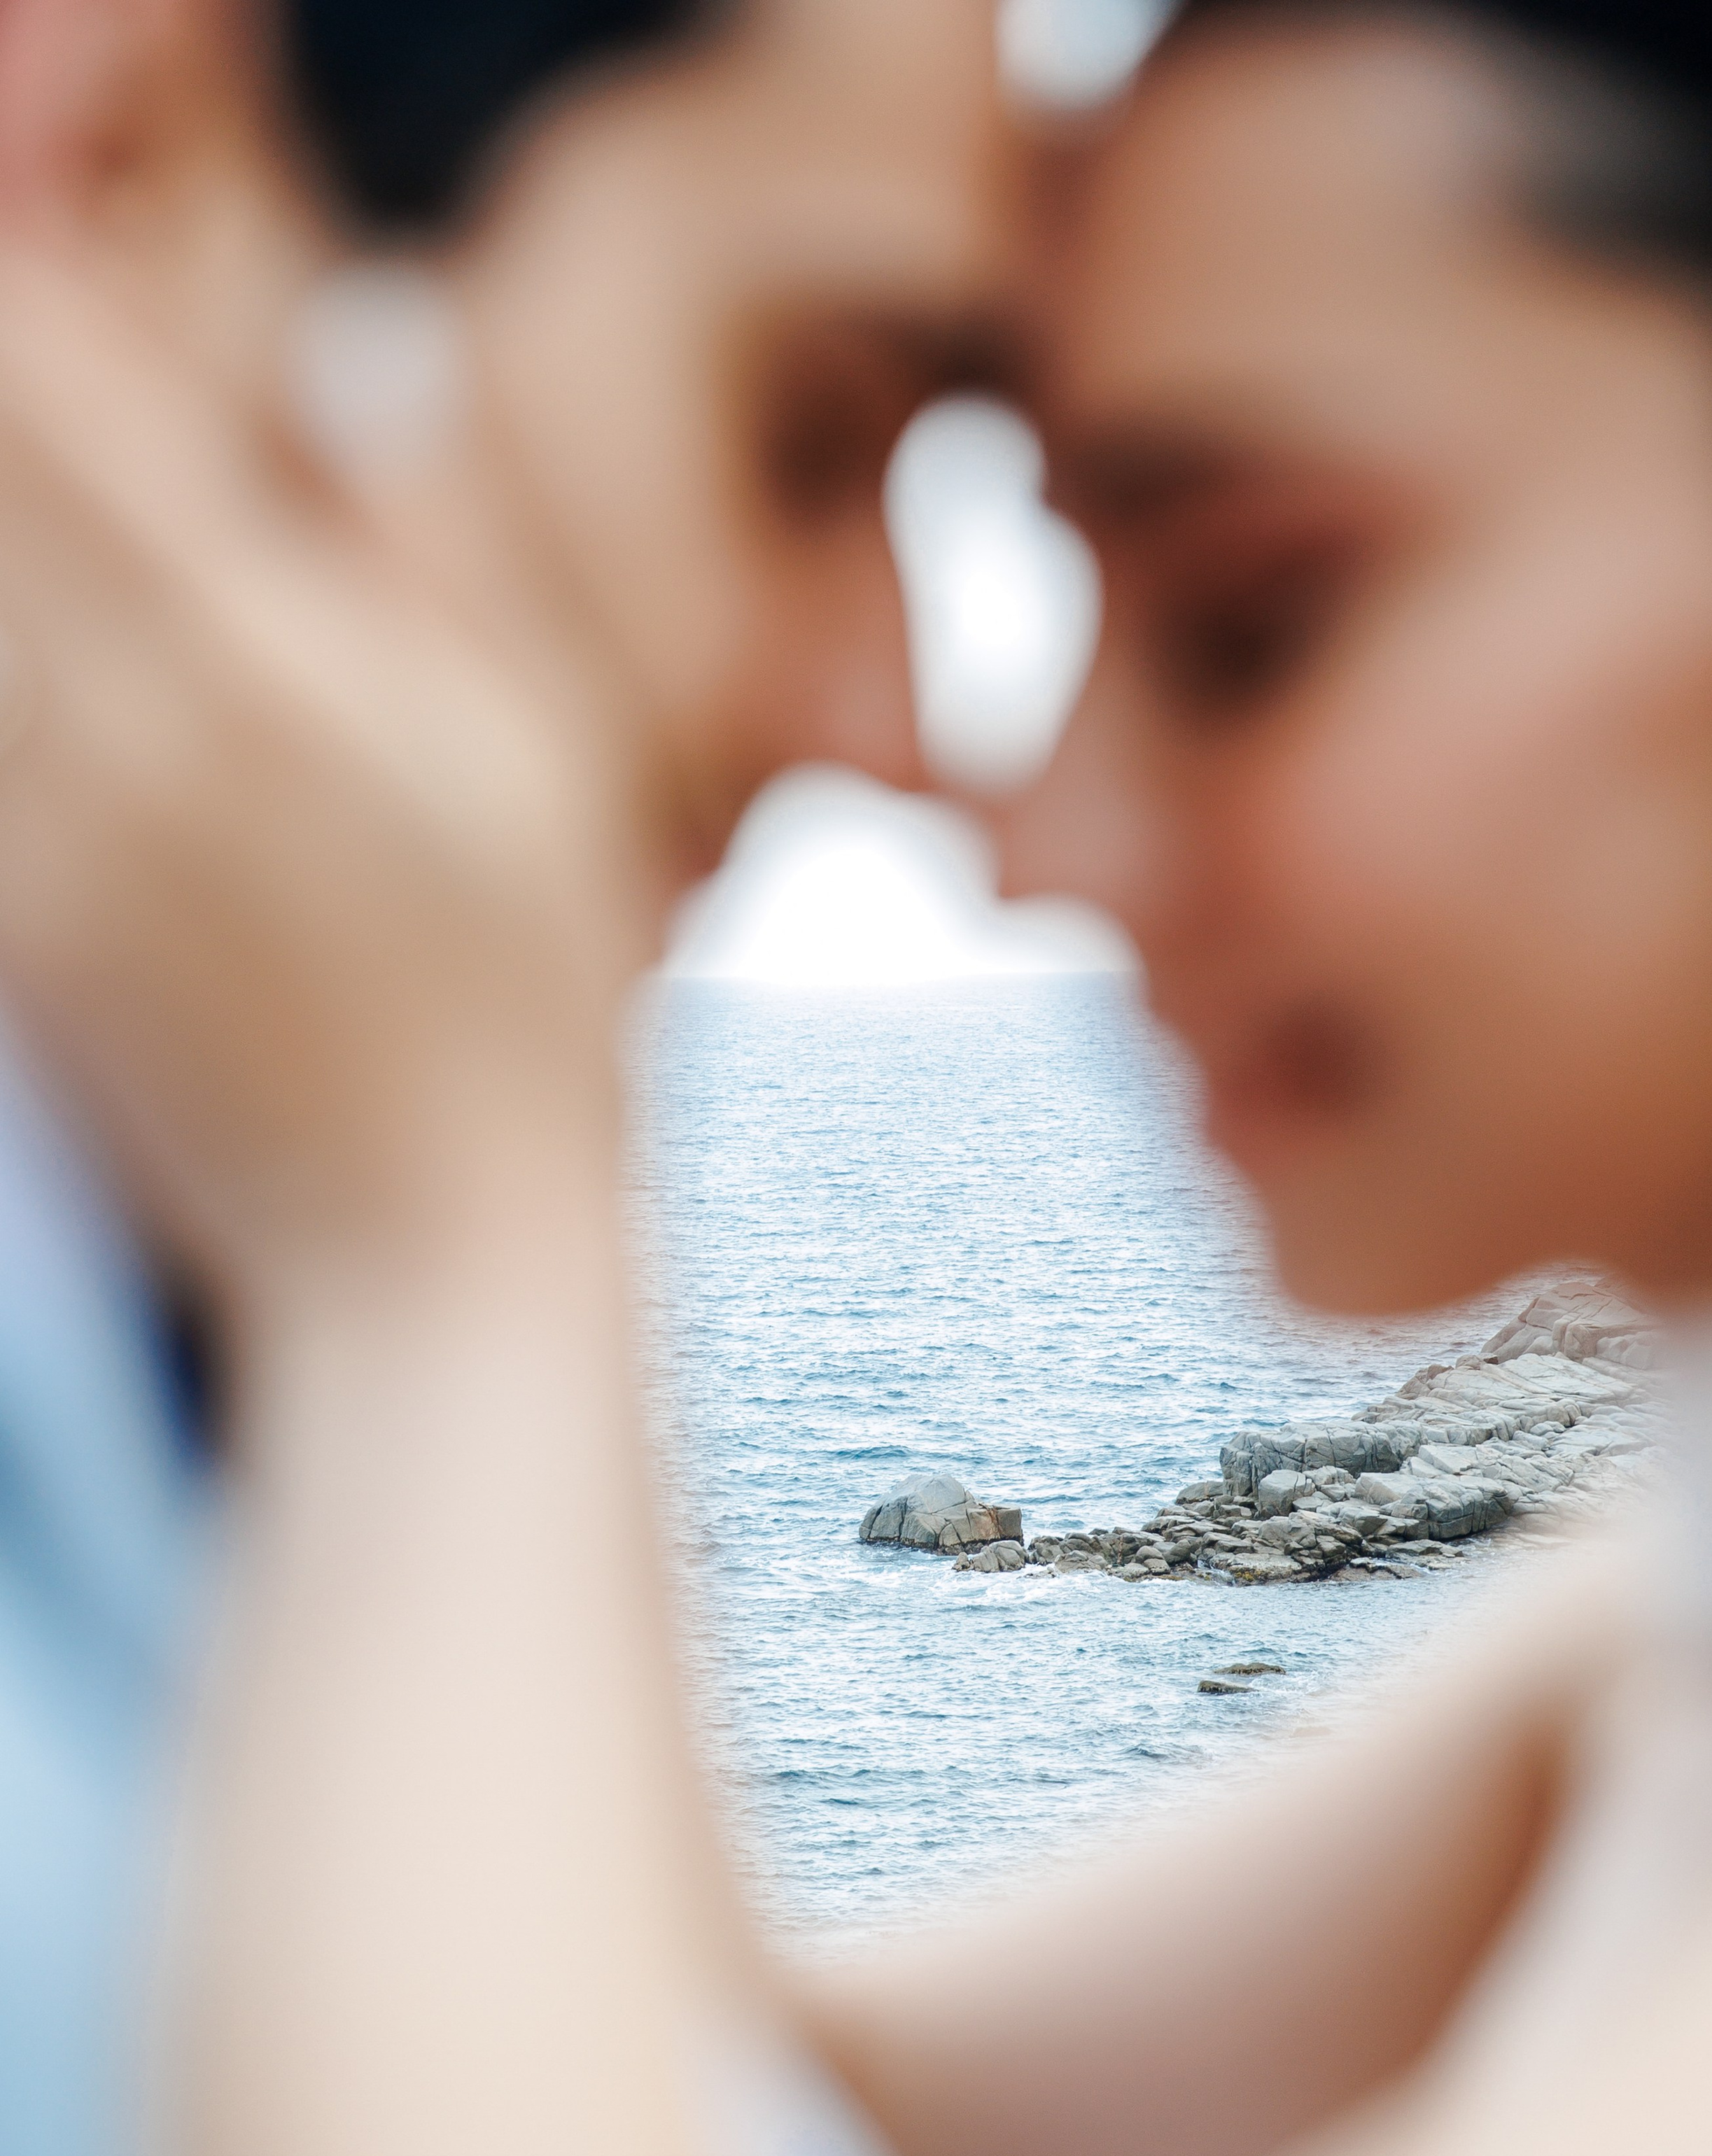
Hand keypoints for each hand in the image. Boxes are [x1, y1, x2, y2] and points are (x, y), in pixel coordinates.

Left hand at [0, 240, 648, 1323]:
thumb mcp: (549, 753)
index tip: (45, 229)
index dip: (29, 284)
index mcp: (264, 662)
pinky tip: (60, 671)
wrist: (440, 1263)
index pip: (63, 386)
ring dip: (2, 551)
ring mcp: (36, 846)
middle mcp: (111, 737)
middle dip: (2, 390)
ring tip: (68, 549)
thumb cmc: (536, 1011)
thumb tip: (369, 329)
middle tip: (43, 354)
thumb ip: (443, 532)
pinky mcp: (6, 936)